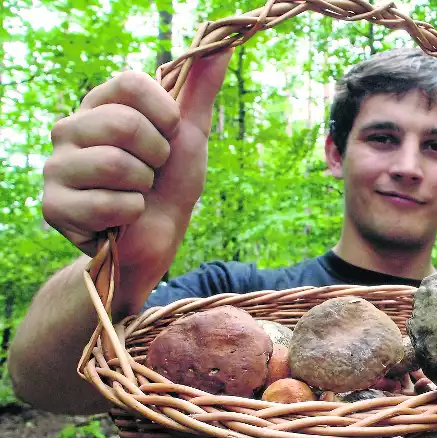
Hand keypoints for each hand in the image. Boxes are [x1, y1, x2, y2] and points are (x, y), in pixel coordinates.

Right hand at [42, 50, 232, 267]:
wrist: (158, 236)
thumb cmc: (171, 183)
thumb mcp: (189, 133)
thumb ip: (201, 88)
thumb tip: (223, 42)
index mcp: (99, 105)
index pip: (131, 82)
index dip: (164, 114)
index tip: (170, 135)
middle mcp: (69, 129)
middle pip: (124, 123)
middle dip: (157, 156)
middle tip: (151, 172)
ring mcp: (57, 167)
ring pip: (117, 164)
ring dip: (144, 187)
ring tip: (136, 193)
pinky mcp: (54, 206)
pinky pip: (110, 203)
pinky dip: (131, 215)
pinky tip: (120, 219)